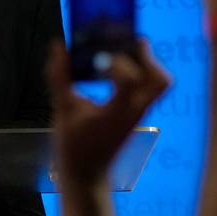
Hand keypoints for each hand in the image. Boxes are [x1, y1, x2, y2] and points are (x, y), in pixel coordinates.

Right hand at [48, 39, 170, 185]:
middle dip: (145, 57)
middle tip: (127, 42)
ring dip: (146, 64)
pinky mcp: (137, 113)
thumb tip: (57, 47)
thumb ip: (60, 77)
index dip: (116, 63)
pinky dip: (139, 73)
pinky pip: (149, 88)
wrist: (87, 173)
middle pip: (158, 79)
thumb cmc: (74, 146)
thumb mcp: (62, 110)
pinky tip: (116, 68)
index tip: (97, 55)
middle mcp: (136, 111)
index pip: (130, 79)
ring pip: (158, 84)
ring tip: (123, 52)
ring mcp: (140, 113)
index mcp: (119, 111)